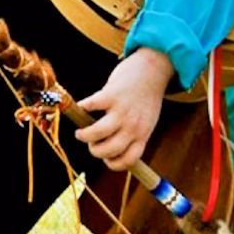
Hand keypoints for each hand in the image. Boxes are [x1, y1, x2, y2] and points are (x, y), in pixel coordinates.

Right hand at [74, 48, 174, 170]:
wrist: (153, 69)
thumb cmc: (146, 97)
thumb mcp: (147, 120)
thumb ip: (133, 134)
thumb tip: (110, 150)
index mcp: (142, 134)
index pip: (128, 160)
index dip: (112, 163)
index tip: (105, 158)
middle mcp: (133, 125)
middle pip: (109, 150)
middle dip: (95, 151)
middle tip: (90, 143)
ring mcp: (122, 110)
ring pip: (97, 132)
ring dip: (84, 135)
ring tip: (80, 132)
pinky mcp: (111, 94)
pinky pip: (90, 105)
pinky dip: (82, 108)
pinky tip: (81, 108)